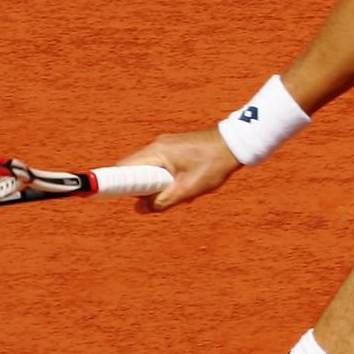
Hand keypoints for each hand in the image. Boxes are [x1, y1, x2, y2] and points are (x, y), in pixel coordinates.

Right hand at [116, 128, 241, 210]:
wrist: (236, 144)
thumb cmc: (213, 165)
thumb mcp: (187, 189)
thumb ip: (161, 201)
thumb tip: (139, 208)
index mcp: (156, 152)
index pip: (123, 168)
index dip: (117, 184)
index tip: (120, 197)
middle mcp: (157, 146)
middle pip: (136, 171)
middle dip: (146, 188)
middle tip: (164, 197)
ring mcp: (166, 145)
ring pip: (151, 171)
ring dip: (161, 185)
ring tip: (183, 190)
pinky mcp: (176, 148)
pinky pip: (163, 167)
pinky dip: (170, 179)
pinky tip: (189, 184)